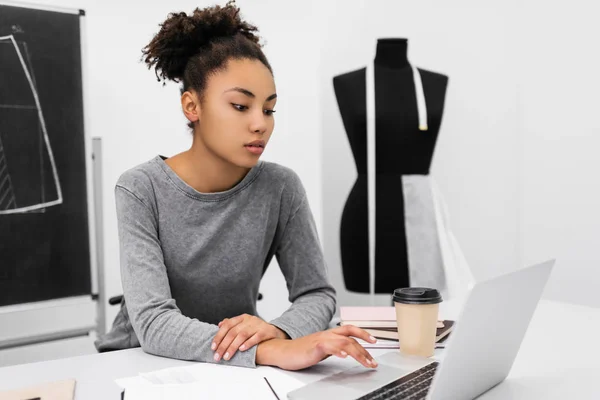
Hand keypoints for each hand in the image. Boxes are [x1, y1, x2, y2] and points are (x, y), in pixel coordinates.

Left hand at [212, 314, 287, 361]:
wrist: (275, 332)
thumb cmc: (256, 330)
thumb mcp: (244, 325)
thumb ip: (233, 324)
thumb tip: (220, 325)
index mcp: (242, 318)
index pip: (227, 325)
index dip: (219, 336)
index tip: (213, 347)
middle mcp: (249, 320)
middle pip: (233, 332)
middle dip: (224, 345)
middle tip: (218, 356)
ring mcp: (258, 325)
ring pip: (242, 335)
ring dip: (233, 347)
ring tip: (227, 357)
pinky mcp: (266, 331)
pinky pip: (256, 337)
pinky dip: (248, 343)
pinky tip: (241, 349)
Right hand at [256, 325, 377, 370]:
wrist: (282, 352)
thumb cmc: (299, 352)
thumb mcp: (320, 349)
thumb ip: (332, 348)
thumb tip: (346, 352)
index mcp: (329, 334)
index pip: (350, 330)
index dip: (363, 333)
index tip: (374, 341)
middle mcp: (327, 334)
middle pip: (351, 336)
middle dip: (365, 347)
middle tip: (373, 360)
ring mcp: (321, 339)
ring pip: (344, 342)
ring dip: (358, 353)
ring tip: (366, 362)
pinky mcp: (314, 346)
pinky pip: (329, 346)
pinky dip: (338, 350)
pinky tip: (344, 356)